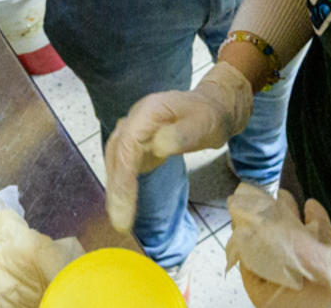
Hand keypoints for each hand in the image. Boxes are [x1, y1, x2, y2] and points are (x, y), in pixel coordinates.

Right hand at [103, 62, 252, 231]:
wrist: (214, 108)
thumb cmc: (210, 116)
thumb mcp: (203, 124)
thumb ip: (182, 135)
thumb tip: (158, 146)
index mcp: (147, 112)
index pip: (127, 147)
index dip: (122, 179)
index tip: (124, 207)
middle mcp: (135, 120)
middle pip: (117, 155)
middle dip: (116, 189)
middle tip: (120, 223)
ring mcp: (135, 131)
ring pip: (117, 161)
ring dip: (116, 189)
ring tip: (120, 219)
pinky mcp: (138, 143)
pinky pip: (124, 164)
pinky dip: (122, 184)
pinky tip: (124, 202)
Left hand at [227, 185, 330, 307]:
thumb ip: (289, 249)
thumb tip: (247, 223)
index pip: (251, 273)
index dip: (248, 235)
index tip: (249, 202)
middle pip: (272, 267)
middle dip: (272, 228)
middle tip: (276, 196)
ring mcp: (325, 304)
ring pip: (294, 263)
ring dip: (292, 231)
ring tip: (297, 201)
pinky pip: (317, 267)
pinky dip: (314, 241)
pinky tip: (320, 215)